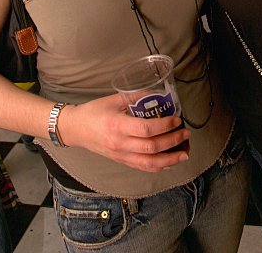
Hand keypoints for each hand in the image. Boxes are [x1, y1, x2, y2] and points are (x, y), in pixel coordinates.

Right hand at [59, 94, 189, 171]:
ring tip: (184, 152)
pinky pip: (143, 168)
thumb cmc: (94, 111)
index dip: (165, 126)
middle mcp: (119, 144)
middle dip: (173, 142)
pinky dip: (159, 166)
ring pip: (149, 163)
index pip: (146, 129)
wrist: (75, 129)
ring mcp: (120, 155)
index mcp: (117, 126)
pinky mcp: (121, 161)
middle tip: (186, 133)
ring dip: (170, 159)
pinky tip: (169, 161)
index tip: (177, 120)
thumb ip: (136, 96)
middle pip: (151, 148)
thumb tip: (159, 94)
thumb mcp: (114, 99)